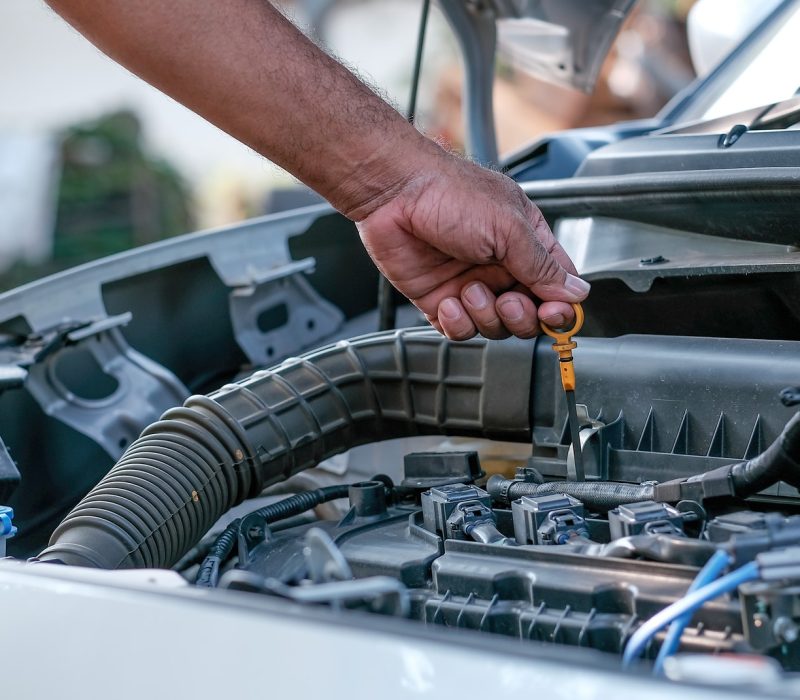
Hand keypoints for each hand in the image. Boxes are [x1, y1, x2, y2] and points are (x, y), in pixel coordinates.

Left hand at [354, 150, 589, 339]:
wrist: (394, 194)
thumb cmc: (450, 194)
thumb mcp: (508, 228)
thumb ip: (542, 266)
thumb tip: (576, 294)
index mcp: (526, 243)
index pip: (557, 287)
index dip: (560, 307)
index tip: (553, 314)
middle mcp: (501, 267)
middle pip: (528, 316)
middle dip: (521, 317)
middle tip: (508, 301)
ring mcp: (470, 285)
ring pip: (495, 328)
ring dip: (485, 316)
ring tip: (469, 289)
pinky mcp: (440, 300)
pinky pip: (460, 331)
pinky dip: (458, 324)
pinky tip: (449, 302)